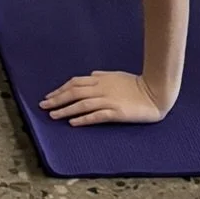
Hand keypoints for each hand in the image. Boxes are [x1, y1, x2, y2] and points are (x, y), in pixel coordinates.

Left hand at [39, 71, 165, 126]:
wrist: (156, 93)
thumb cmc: (137, 84)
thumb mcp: (117, 76)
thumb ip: (102, 76)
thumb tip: (90, 75)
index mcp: (101, 79)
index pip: (75, 83)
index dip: (60, 89)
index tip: (49, 96)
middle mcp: (101, 88)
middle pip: (74, 93)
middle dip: (57, 99)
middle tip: (43, 106)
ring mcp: (108, 100)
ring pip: (81, 104)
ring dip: (65, 110)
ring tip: (52, 115)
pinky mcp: (116, 112)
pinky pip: (96, 116)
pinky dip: (83, 118)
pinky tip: (73, 123)